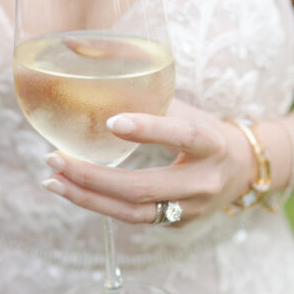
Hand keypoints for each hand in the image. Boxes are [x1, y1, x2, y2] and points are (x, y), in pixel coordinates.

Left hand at [42, 100, 253, 225]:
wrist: (241, 171)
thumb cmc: (204, 130)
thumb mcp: (187, 110)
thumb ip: (151, 98)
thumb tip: (99, 68)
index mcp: (211, 144)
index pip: (182, 136)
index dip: (149, 130)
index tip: (112, 123)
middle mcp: (202, 182)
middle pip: (143, 187)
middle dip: (92, 175)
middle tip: (54, 157)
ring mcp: (189, 210)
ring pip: (132, 212)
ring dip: (87, 197)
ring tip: (52, 180)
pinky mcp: (175, 225)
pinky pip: (133, 218)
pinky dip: (99, 204)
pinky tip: (72, 189)